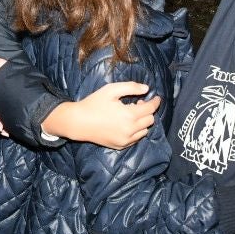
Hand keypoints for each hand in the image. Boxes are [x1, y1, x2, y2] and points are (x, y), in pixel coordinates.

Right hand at [43, 81, 159, 148]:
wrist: (79, 122)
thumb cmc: (94, 103)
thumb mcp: (111, 90)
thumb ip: (130, 87)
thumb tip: (146, 89)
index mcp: (129, 115)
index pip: (150, 109)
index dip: (155, 102)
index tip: (156, 97)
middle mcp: (130, 130)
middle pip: (150, 120)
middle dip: (147, 111)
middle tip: (137, 103)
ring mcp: (126, 140)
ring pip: (145, 131)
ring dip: (142, 121)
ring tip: (131, 114)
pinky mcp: (121, 146)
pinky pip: (136, 138)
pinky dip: (136, 130)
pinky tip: (126, 123)